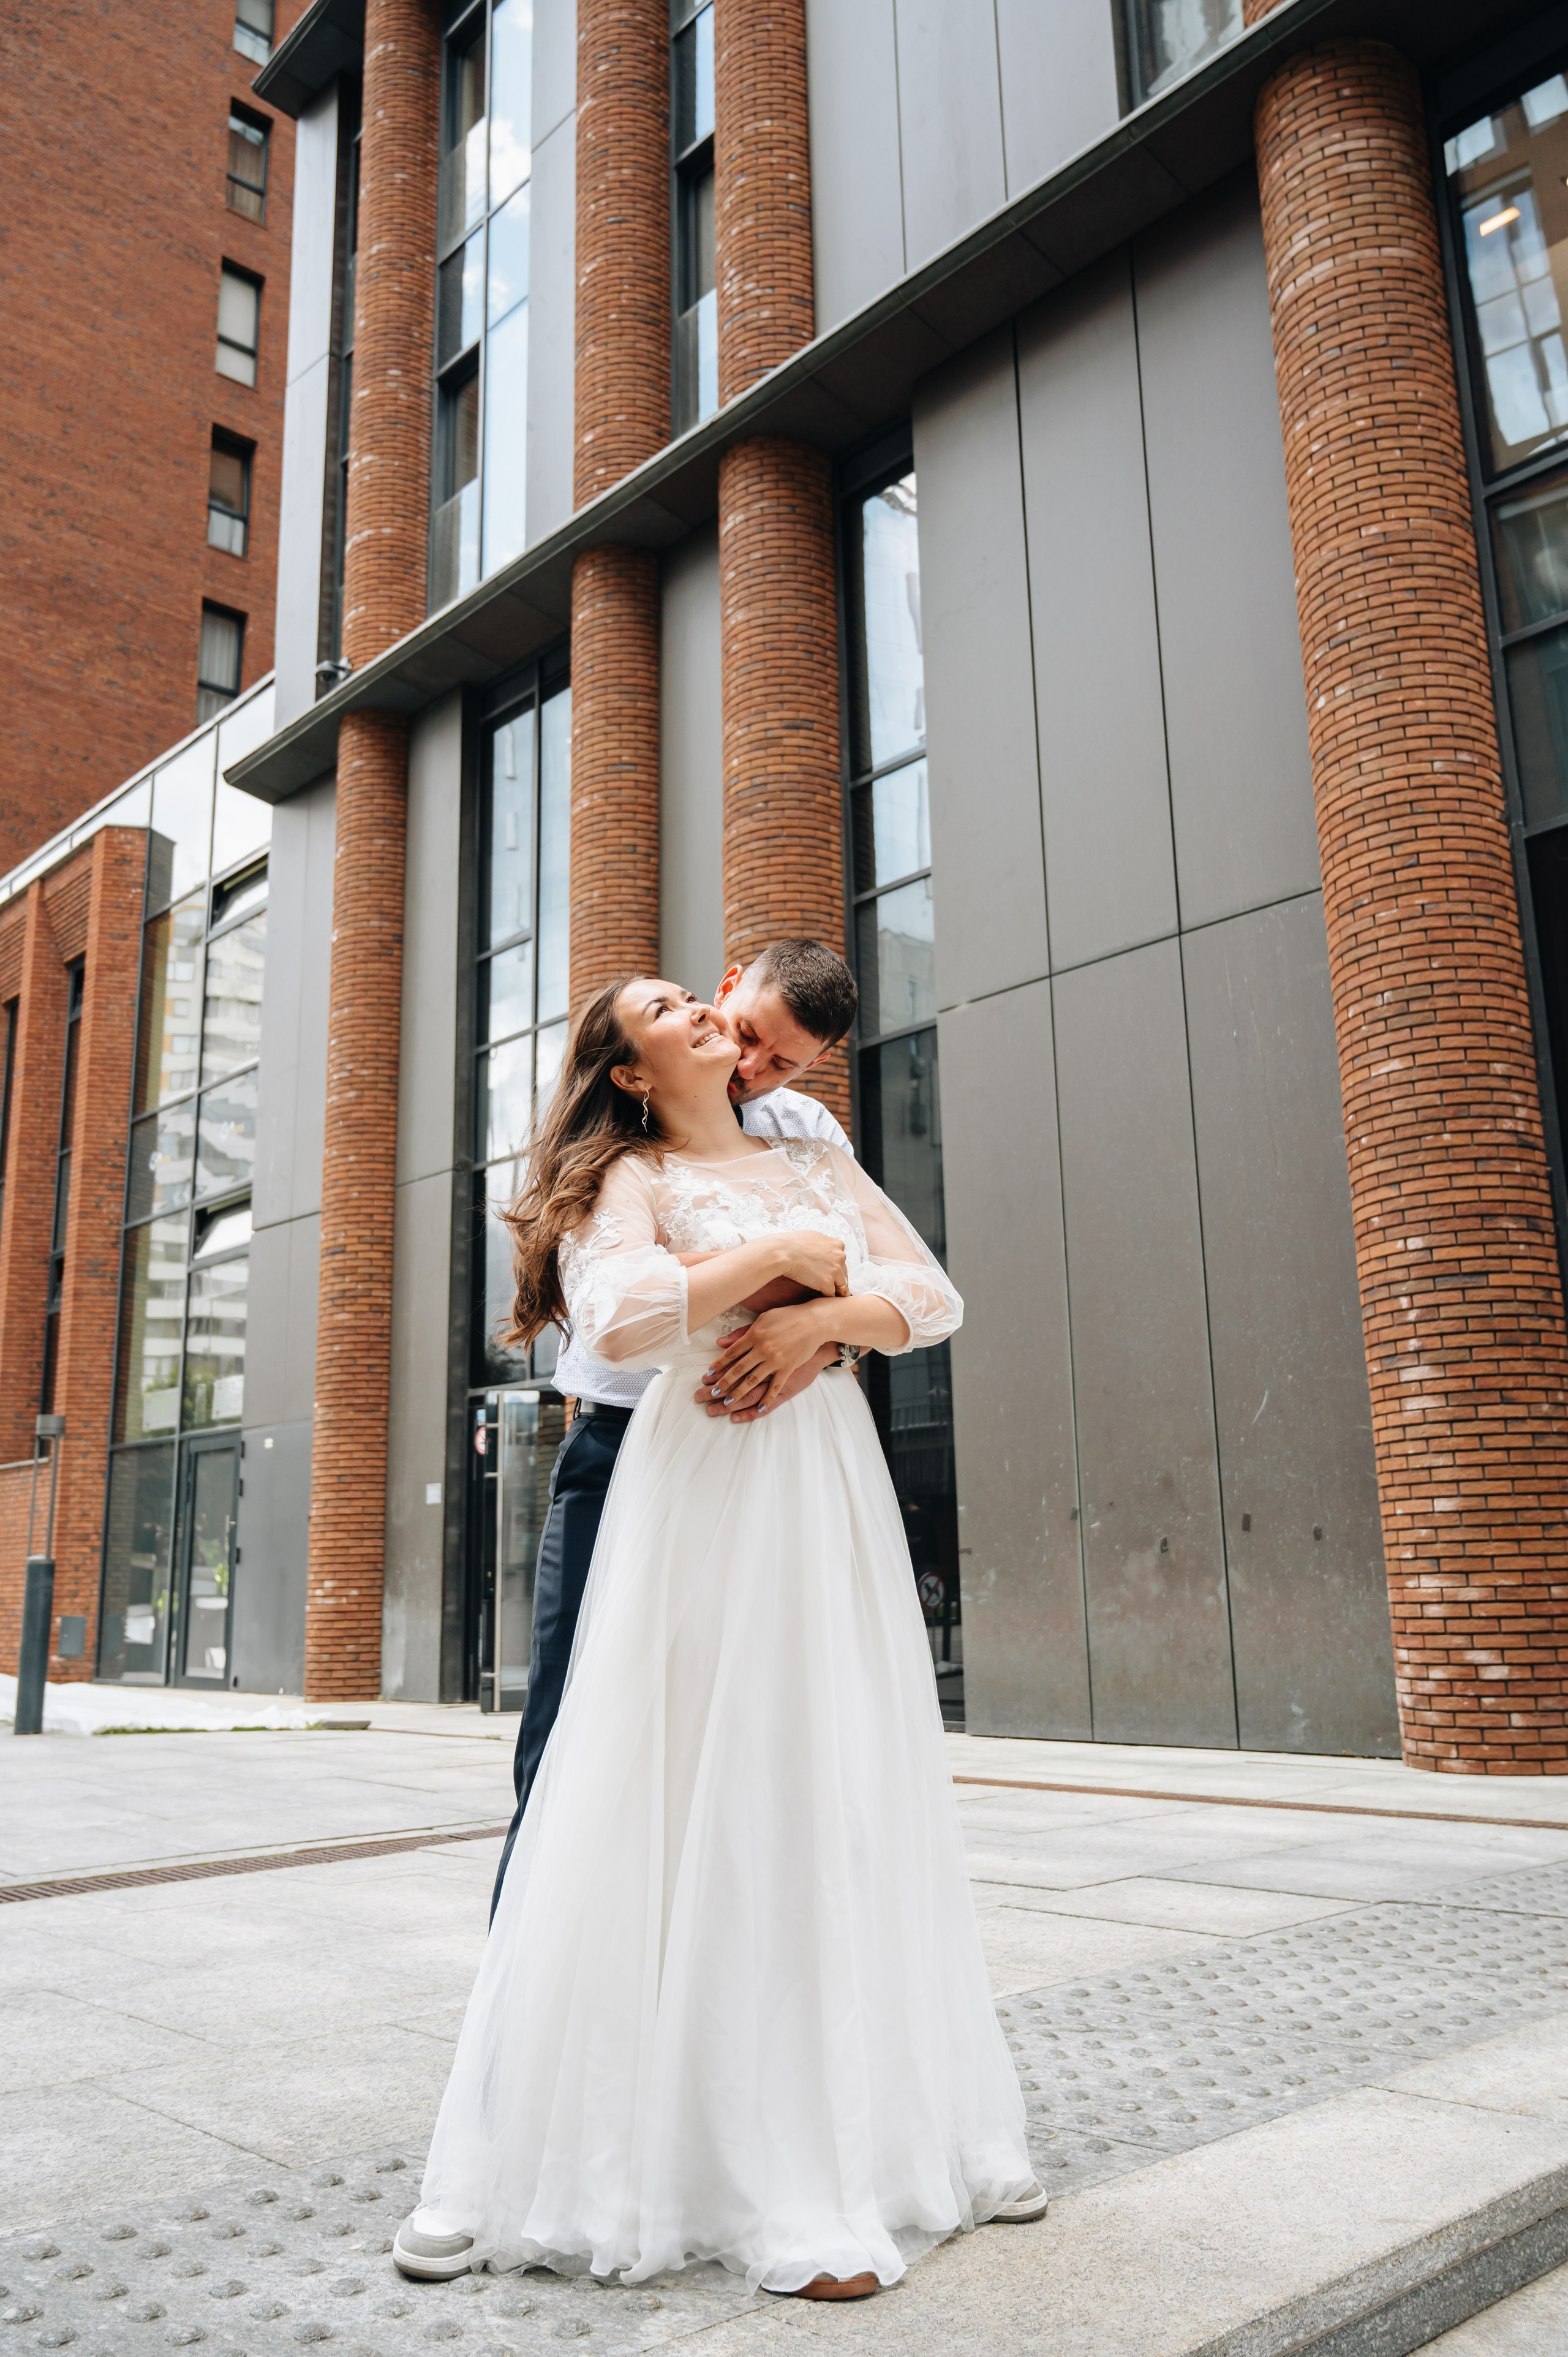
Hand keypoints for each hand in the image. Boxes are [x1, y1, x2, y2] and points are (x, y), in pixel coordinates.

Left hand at [702, 1303, 833, 1415]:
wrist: (815, 1321)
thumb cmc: (788, 1317)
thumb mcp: (763, 1319)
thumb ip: (741, 1333)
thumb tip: (720, 1342)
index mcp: (754, 1335)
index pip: (731, 1353)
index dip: (717, 1365)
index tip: (707, 1375)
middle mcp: (762, 1349)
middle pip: (738, 1369)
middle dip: (722, 1383)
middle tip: (710, 1394)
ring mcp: (776, 1360)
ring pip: (752, 1381)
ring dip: (738, 1393)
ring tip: (727, 1403)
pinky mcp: (788, 1368)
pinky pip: (775, 1387)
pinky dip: (767, 1399)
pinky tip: (759, 1409)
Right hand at [775, 1231, 847, 1298]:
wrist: (782, 1252)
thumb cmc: (792, 1243)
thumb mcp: (814, 1237)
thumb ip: (824, 1245)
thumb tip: (825, 1250)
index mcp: (837, 1245)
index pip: (842, 1260)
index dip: (834, 1267)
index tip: (828, 1272)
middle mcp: (840, 1257)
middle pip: (843, 1273)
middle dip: (835, 1279)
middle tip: (824, 1283)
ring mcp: (835, 1271)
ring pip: (840, 1285)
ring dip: (833, 1289)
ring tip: (823, 1292)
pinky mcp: (827, 1283)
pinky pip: (831, 1294)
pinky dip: (825, 1296)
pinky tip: (817, 1295)